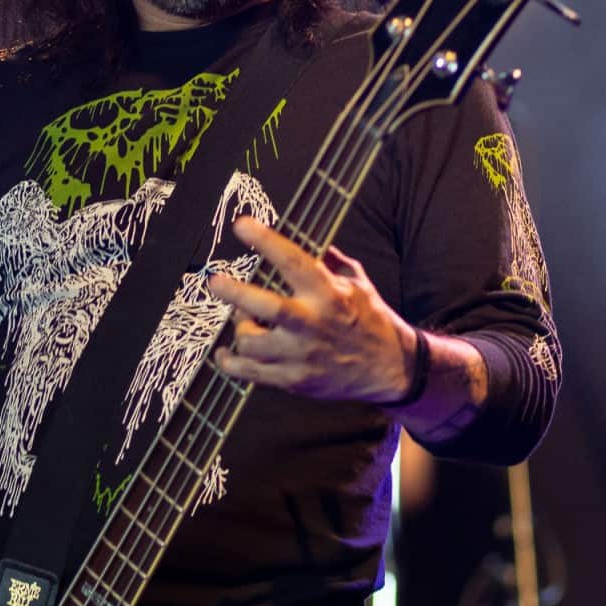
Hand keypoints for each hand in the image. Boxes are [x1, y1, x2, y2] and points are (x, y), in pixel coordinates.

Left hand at [206, 216, 414, 404]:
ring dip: (239, 328)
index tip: (241, 225)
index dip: (265, 241)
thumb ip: (333, 262)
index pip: (293, 261)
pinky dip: (231, 362)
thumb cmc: (371, 319)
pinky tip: (225, 354)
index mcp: (329, 294)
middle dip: (235, 292)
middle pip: (266, 307)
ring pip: (251, 342)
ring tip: (243, 321)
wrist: (390, 368)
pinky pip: (251, 372)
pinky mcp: (295, 381)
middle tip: (214, 281)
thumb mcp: (358, 283)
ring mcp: (302, 356)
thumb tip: (317, 243)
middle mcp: (313, 324)